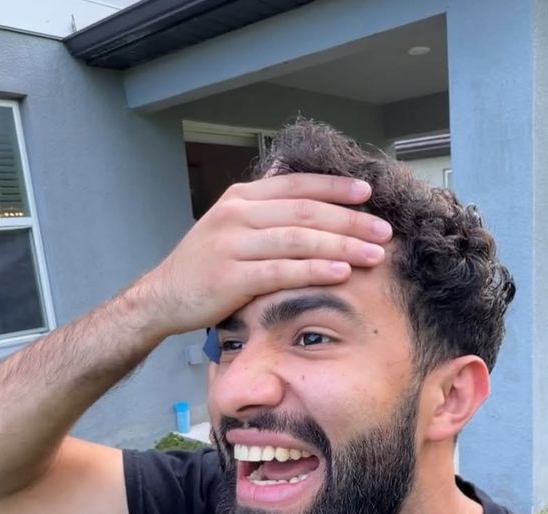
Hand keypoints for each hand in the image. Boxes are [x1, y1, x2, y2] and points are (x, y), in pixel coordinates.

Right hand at [137, 173, 391, 336]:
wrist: (163, 297)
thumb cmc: (204, 266)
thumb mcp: (231, 225)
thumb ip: (263, 207)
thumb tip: (294, 181)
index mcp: (241, 198)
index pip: (297, 186)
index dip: (335, 189)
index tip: (369, 194)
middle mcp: (237, 214)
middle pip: (306, 212)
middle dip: (351, 221)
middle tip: (384, 230)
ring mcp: (232, 244)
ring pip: (299, 239)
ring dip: (343, 245)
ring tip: (375, 253)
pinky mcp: (231, 277)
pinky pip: (283, 271)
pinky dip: (316, 271)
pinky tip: (342, 272)